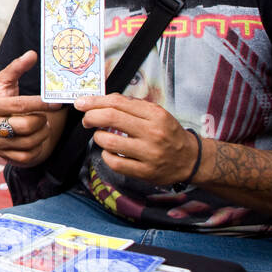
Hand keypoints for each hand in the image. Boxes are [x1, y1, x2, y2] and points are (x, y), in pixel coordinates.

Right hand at [0, 50, 62, 164]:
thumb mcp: (2, 82)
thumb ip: (16, 68)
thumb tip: (32, 54)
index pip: (20, 105)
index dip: (41, 104)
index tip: (56, 104)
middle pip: (26, 126)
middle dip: (41, 121)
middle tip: (45, 117)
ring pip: (29, 142)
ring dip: (42, 134)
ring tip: (43, 126)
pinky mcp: (3, 155)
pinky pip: (26, 157)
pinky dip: (37, 149)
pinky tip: (37, 139)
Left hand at [75, 93, 199, 185]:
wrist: (190, 159)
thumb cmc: (168, 134)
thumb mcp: (156, 113)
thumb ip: (132, 106)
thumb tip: (103, 100)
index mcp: (155, 115)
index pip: (118, 102)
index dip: (95, 102)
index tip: (82, 103)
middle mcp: (153, 132)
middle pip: (111, 118)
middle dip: (91, 117)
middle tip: (86, 120)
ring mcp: (148, 153)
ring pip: (108, 141)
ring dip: (98, 137)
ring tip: (101, 136)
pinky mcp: (144, 172)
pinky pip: (114, 162)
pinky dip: (106, 155)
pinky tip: (109, 152)